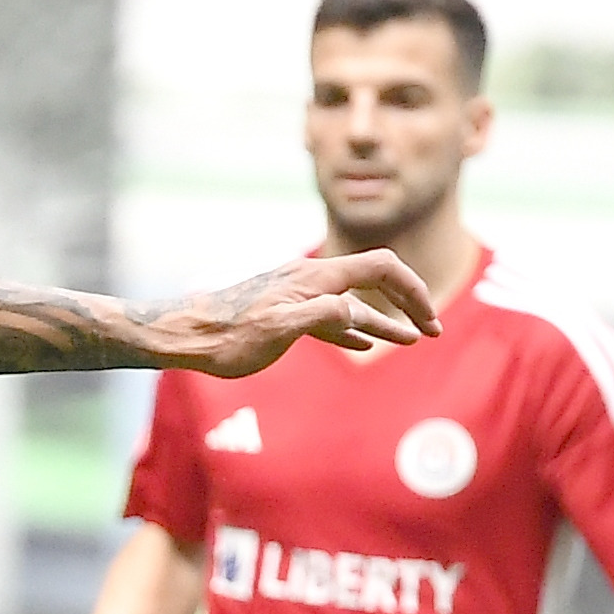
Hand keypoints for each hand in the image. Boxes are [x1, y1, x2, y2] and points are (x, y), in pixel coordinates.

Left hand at [161, 249, 438, 376]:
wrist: (181, 336)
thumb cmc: (226, 337)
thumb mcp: (277, 330)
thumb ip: (320, 317)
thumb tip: (356, 313)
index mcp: (317, 277)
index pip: (382, 268)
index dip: (411, 289)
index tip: (427, 319)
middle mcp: (311, 280)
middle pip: (374, 283)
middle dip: (405, 305)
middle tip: (431, 332)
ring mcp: (297, 297)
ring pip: (352, 306)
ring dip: (384, 322)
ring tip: (411, 341)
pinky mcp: (283, 315)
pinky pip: (328, 320)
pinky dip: (353, 330)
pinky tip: (363, 346)